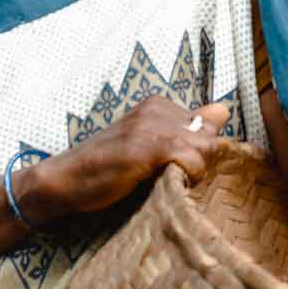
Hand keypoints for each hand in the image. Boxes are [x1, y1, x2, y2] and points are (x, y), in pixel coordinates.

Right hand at [16, 96, 230, 223]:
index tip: (176, 166)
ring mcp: (153, 125)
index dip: (199, 151)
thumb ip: (184, 128)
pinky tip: (167, 183)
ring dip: (194, 171)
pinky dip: (188, 176)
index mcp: (158, 105)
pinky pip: (194, 159)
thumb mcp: (147, 143)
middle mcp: (158, 108)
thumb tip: (223, 110)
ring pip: (206, 148)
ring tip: (168, 181)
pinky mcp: (149, 146)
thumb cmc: (105, 169)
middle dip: (200, 162)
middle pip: (210, 137)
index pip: (207, 124)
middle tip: (172, 177)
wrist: (64, 180)